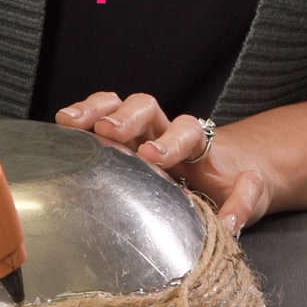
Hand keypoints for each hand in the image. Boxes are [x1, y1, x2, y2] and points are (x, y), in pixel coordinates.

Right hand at [54, 92, 275, 235]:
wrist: (213, 172)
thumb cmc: (222, 187)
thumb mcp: (245, 200)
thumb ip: (244, 202)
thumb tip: (244, 197)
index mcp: (194, 145)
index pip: (187, 133)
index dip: (171, 141)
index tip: (154, 155)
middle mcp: (163, 130)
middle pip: (147, 108)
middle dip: (127, 118)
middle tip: (109, 131)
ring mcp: (136, 131)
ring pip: (117, 105)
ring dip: (95, 109)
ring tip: (70, 121)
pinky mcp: (114, 139)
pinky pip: (96, 116)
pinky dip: (80, 115)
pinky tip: (61, 124)